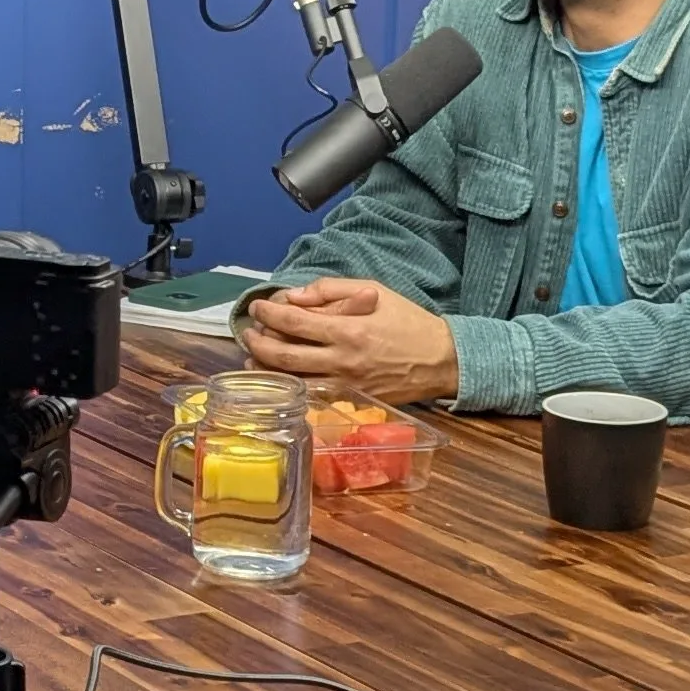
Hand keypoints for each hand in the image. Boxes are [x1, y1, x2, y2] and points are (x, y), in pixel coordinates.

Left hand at [241, 277, 457, 403]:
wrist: (441, 360)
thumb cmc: (408, 321)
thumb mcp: (373, 292)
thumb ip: (330, 290)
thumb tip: (292, 297)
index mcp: (347, 330)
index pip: (294, 322)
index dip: (268, 313)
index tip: (256, 307)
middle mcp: (342, 361)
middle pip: (284, 356)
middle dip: (257, 343)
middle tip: (248, 332)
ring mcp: (344, 385)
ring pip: (291, 381)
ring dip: (265, 370)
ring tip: (251, 357)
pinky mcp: (349, 400)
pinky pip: (309, 396)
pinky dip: (288, 386)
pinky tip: (277, 378)